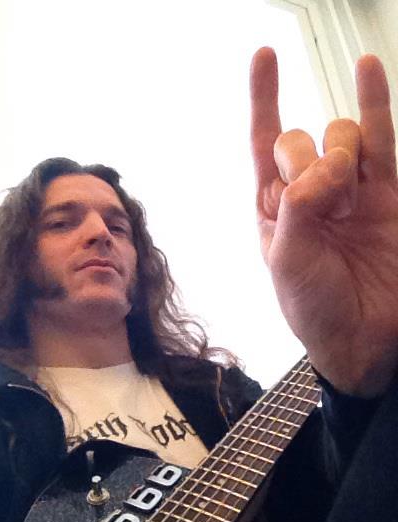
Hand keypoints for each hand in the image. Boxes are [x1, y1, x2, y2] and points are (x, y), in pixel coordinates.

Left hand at [250, 47, 397, 395]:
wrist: (361, 339)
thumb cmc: (314, 308)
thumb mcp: (287, 259)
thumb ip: (298, 205)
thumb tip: (326, 165)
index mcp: (274, 209)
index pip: (264, 143)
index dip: (264, 99)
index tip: (265, 56)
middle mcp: (309, 194)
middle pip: (302, 138)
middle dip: (306, 158)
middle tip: (320, 199)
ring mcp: (349, 192)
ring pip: (341, 136)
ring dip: (340, 150)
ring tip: (344, 193)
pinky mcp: (386, 195)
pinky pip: (381, 141)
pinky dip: (375, 103)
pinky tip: (368, 67)